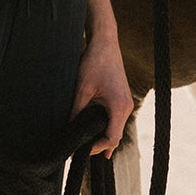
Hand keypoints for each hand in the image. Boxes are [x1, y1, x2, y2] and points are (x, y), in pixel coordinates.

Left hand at [70, 23, 134, 156]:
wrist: (105, 42)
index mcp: (119, 106)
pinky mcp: (122, 98)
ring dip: (103, 136)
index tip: (82, 151)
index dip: (98, 148)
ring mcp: (126, 102)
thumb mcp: (82, 88)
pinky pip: (116, 119)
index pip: (111, 138)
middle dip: (100, 145)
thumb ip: (76, 110)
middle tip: (81, 151)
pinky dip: (107, 127)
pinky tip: (95, 132)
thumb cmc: (94, 62)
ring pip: (116, 128)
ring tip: (86, 144)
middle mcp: (126, 106)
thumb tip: (68, 129)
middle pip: (115, 135)